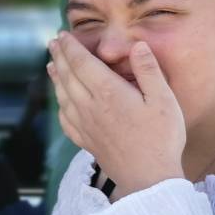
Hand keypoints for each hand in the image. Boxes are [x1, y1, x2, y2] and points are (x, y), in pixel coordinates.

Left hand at [47, 33, 185, 195]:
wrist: (148, 178)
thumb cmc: (161, 138)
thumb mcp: (164, 100)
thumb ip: (148, 71)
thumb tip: (137, 45)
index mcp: (108, 93)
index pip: (82, 63)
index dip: (71, 48)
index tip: (63, 36)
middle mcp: (90, 107)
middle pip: (68, 76)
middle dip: (59, 57)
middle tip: (53, 43)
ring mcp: (85, 125)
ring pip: (63, 96)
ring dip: (56, 78)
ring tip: (51, 65)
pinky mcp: (85, 140)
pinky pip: (65, 118)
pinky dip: (59, 104)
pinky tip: (61, 102)